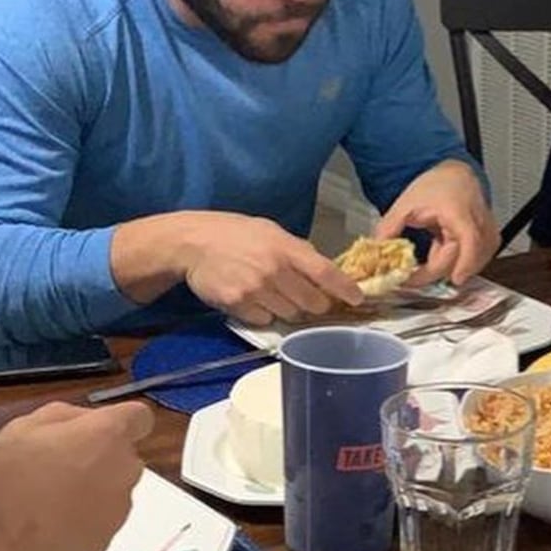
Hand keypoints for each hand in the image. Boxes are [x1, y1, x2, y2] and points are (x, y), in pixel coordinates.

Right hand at [0, 401, 153, 550]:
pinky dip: (85, 517)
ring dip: (92, 488)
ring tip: (50, 498)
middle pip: (123, 455)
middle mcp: (126, 469)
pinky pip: (102, 517)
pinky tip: (54, 522)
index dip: (118, 422)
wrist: (8, 550)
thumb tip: (83, 422)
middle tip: (59, 465)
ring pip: (113, 487)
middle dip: (98, 457)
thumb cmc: (13, 481)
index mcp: (109, 435)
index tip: (94, 432)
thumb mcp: (23, 429)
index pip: (139, 417)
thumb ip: (64, 416)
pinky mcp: (112, 537)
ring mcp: (122, 507)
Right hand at [182, 212, 363, 323]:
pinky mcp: (239, 305)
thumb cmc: (235, 233)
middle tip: (310, 299)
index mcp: (286, 247)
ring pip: (290, 315)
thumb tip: (324, 271)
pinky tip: (253, 298)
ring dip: (289, 310)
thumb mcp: (270, 231)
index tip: (357, 298)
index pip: (325, 272)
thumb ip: (297, 250)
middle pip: (313, 303)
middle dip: (316, 304)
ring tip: (273, 293)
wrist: (192, 242)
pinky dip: (264, 314)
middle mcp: (274, 269)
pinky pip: (264, 320)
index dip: (345, 288)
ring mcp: (256, 289)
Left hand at [374, 161, 498, 284]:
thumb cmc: (437, 185)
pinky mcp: (488, 241)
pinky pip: (476, 261)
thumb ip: (389, 228)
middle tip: (411, 276)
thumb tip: (377, 250)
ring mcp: (487, 234)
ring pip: (471, 265)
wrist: (454, 176)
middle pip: (464, 261)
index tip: (454, 280)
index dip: (464, 264)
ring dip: (446, 268)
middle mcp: (479, 225)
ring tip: (429, 253)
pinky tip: (443, 251)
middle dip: (436, 272)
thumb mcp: (406, 204)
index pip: (470, 243)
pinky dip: (458, 264)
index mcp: (460, 214)